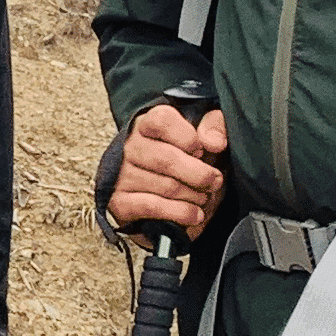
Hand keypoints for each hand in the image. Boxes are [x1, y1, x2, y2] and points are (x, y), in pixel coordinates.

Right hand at [108, 102, 228, 242]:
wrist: (159, 199)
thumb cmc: (185, 162)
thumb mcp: (203, 136)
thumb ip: (215, 126)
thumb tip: (215, 143)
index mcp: (146, 125)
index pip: (162, 120)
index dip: (188, 137)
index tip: (201, 151)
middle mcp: (128, 147)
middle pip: (167, 159)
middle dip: (199, 175)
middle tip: (215, 182)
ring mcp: (121, 175)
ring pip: (166, 186)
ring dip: (194, 196)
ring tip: (204, 198)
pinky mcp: (120, 202)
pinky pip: (153, 207)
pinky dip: (181, 213)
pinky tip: (195, 215)